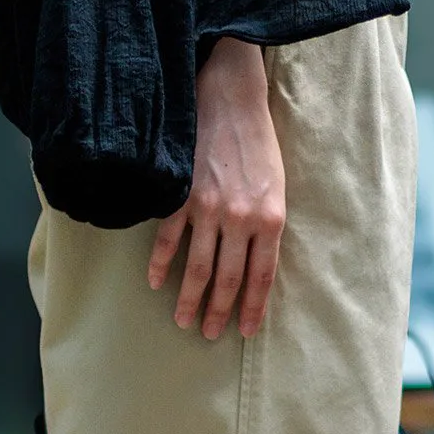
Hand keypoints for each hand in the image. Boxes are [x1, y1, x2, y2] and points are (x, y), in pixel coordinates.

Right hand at [148, 38, 285, 339]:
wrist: (231, 99)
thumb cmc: (259, 143)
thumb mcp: (277, 187)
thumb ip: (266, 226)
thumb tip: (254, 265)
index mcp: (270, 218)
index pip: (261, 276)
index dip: (252, 307)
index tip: (244, 331)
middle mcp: (241, 218)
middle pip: (228, 278)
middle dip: (218, 312)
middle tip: (208, 334)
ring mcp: (209, 208)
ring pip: (198, 266)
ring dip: (189, 298)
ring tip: (183, 320)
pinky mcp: (182, 194)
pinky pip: (169, 238)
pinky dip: (161, 263)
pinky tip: (156, 282)